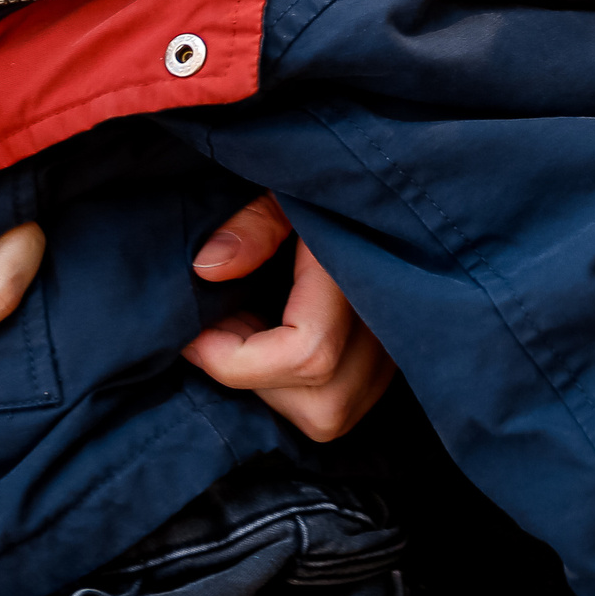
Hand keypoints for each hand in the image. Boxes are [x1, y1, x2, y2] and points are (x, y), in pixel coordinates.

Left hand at [179, 194, 396, 442]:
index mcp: (362, 271)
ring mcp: (398, 348)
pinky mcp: (390, 362)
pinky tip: (273, 339)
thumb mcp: (284, 184)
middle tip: (220, 327)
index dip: (237, 358)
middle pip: (322, 402)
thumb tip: (210, 269)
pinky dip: (296, 385)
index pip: (307, 354)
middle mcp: (393, 321)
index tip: (196, 330)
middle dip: (256, 377)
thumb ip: (253, 222)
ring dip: (275, 385)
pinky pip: (341, 403)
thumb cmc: (318, 183)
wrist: (367, 184)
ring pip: (331, 412)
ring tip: (249, 329)